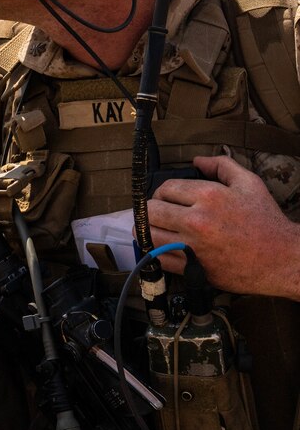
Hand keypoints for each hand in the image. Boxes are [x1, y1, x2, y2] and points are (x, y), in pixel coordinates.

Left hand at [148, 155, 299, 298]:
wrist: (281, 258)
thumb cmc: (266, 221)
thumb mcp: (249, 183)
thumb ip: (221, 165)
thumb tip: (197, 160)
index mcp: (208, 196)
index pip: (165, 188)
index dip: (162, 191)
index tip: (167, 197)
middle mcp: (197, 221)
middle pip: (151, 210)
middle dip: (151, 208)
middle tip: (157, 211)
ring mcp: (193, 246)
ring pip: (150, 235)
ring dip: (147, 229)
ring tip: (153, 227)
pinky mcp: (194, 268)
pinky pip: (160, 259)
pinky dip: (156, 252)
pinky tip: (161, 246)